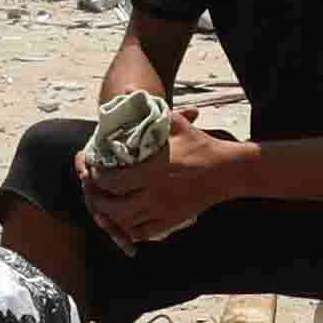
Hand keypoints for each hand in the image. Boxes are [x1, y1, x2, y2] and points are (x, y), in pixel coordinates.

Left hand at [85, 125, 245, 244]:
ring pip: (125, 222)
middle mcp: (153, 193)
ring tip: (110, 203)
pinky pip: (142, 232)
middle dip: (99, 200)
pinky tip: (130, 217)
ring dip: (113, 215)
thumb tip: (128, 90)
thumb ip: (150, 110)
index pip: (111, 181)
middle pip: (113, 207)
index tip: (95, 170)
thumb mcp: (177, 124)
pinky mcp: (171, 221)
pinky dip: (131, 228)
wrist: (228, 171)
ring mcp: (162, 210)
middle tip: (96, 190)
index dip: (97, 178)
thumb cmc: (202, 146)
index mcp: (151, 170)